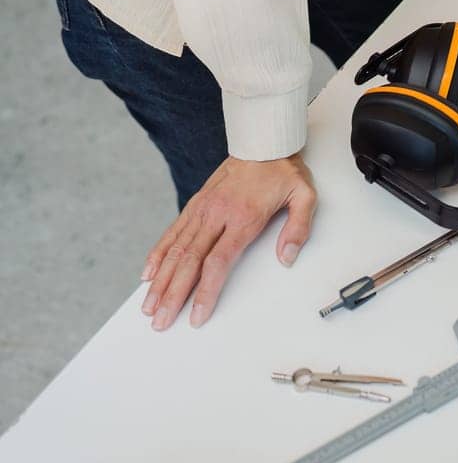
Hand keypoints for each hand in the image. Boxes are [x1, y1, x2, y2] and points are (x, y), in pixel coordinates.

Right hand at [141, 154, 315, 329]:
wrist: (264, 141)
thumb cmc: (285, 171)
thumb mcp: (305, 196)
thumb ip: (299, 228)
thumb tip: (287, 258)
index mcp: (244, 217)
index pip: (217, 262)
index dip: (204, 292)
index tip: (196, 315)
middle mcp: (217, 214)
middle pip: (189, 262)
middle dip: (173, 295)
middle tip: (161, 322)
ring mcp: (202, 209)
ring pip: (175, 250)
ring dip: (160, 281)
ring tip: (149, 306)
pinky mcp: (196, 203)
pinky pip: (173, 231)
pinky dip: (157, 253)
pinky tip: (147, 273)